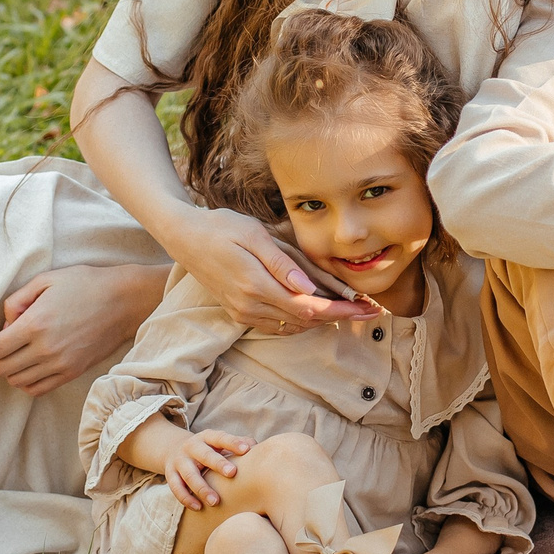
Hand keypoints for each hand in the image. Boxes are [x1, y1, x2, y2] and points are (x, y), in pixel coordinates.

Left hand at [0, 264, 167, 395]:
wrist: (123, 301)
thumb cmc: (85, 285)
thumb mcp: (46, 280)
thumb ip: (18, 299)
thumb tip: (5, 321)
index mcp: (36, 324)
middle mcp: (45, 349)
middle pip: (1, 370)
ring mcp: (60, 364)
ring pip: (17, 382)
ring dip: (7, 370)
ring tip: (12, 354)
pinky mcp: (72, 372)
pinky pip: (38, 389)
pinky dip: (26, 382)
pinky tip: (28, 366)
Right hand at [159, 427, 253, 508]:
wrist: (173, 449)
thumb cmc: (208, 449)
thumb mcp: (219, 443)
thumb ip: (237, 443)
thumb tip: (258, 448)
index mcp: (207, 437)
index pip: (221, 438)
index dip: (233, 443)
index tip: (247, 450)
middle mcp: (191, 447)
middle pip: (204, 455)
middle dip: (218, 464)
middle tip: (232, 473)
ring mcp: (179, 461)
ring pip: (189, 475)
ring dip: (202, 488)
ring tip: (216, 502)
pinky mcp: (170, 474)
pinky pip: (176, 487)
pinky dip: (186, 498)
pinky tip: (198, 508)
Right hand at [161, 204, 379, 332]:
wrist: (183, 237)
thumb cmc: (220, 227)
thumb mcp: (253, 234)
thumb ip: (282, 264)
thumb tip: (310, 290)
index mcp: (256, 285)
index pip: (309, 307)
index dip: (341, 310)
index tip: (367, 308)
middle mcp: (250, 306)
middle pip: (305, 320)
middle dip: (340, 317)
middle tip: (371, 311)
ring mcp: (243, 313)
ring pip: (293, 326)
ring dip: (323, 320)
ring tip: (352, 309)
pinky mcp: (239, 314)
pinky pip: (278, 326)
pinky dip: (302, 321)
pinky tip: (318, 310)